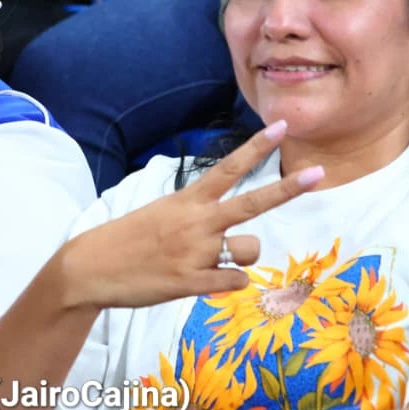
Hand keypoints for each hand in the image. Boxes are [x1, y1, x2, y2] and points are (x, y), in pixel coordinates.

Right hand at [59, 121, 323, 308]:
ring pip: (248, 249)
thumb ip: (202, 213)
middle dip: (288, 189)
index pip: (230, 167)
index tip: (282, 126)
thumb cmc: (132, 238)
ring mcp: (195, 252)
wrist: (90, 268)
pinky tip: (208, 280)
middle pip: (252, 203)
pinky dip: (230, 282)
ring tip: (210, 259)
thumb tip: (234, 229)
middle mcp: (197, 222)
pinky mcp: (189, 282)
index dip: (257, 147)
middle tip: (318, 173)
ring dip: (239, 256)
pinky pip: (234, 282)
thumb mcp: (165, 212)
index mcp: (189, 200)